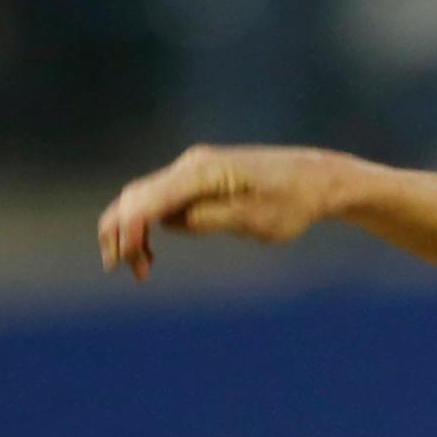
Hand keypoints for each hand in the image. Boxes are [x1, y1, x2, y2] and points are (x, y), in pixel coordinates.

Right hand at [97, 144, 339, 279]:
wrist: (315, 180)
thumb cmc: (291, 202)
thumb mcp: (254, 220)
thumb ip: (209, 219)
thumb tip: (168, 223)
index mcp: (204, 172)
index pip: (151, 200)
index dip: (131, 230)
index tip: (132, 263)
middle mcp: (192, 165)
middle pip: (136, 196)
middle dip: (121, 233)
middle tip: (123, 270)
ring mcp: (192, 170)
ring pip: (143, 199)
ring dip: (131, 232)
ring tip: (141, 269)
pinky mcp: (198, 180)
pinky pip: (160, 201)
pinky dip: (147, 225)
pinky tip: (149, 252)